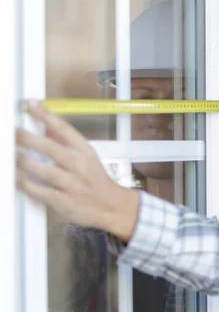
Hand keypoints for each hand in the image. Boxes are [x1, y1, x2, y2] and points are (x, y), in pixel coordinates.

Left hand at [15, 100, 138, 240]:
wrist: (112, 206)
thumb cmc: (97, 182)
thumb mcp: (86, 157)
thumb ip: (65, 141)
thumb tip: (45, 126)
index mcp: (85, 151)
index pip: (65, 129)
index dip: (47, 115)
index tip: (32, 104)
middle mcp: (79, 166)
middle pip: (52, 148)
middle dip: (29, 138)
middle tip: (14, 132)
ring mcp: (72, 184)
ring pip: (45, 171)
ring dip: (25, 161)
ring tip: (12, 155)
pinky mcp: (64, 201)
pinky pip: (41, 191)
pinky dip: (27, 185)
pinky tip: (17, 178)